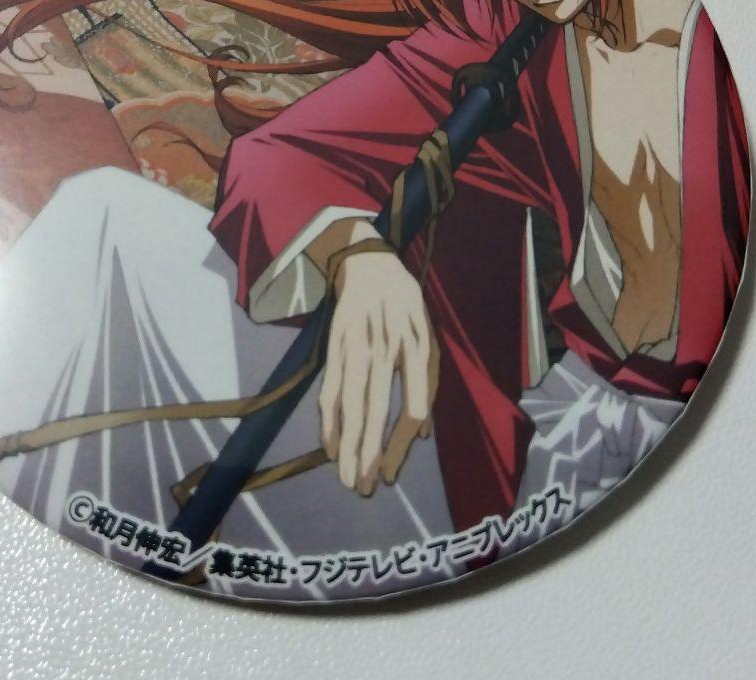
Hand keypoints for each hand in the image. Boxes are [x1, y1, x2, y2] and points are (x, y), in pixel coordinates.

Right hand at [317, 250, 438, 495]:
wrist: (370, 264)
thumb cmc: (405, 306)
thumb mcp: (427, 337)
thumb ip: (427, 383)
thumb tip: (423, 435)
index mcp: (416, 348)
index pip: (413, 405)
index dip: (401, 444)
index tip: (388, 475)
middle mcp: (387, 349)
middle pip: (379, 409)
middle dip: (370, 453)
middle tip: (362, 489)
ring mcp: (358, 346)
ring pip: (351, 402)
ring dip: (347, 442)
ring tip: (344, 476)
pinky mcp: (335, 345)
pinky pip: (330, 387)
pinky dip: (328, 418)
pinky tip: (329, 444)